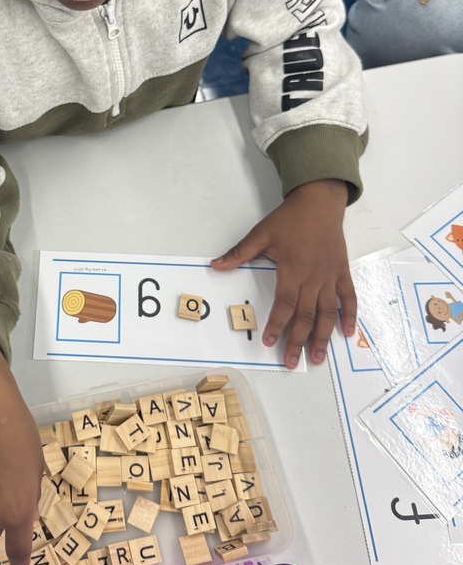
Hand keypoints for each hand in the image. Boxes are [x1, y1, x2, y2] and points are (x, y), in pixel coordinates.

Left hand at [210, 180, 354, 368]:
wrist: (320, 202)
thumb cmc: (290, 219)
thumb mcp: (261, 233)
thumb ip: (239, 253)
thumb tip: (215, 265)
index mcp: (292, 269)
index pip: (284, 303)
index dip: (278, 323)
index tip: (270, 341)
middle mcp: (313, 277)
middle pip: (306, 315)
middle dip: (298, 341)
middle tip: (291, 362)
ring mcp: (330, 276)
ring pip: (327, 312)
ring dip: (323, 336)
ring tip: (318, 358)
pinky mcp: (342, 272)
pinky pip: (348, 298)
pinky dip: (349, 316)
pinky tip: (347, 334)